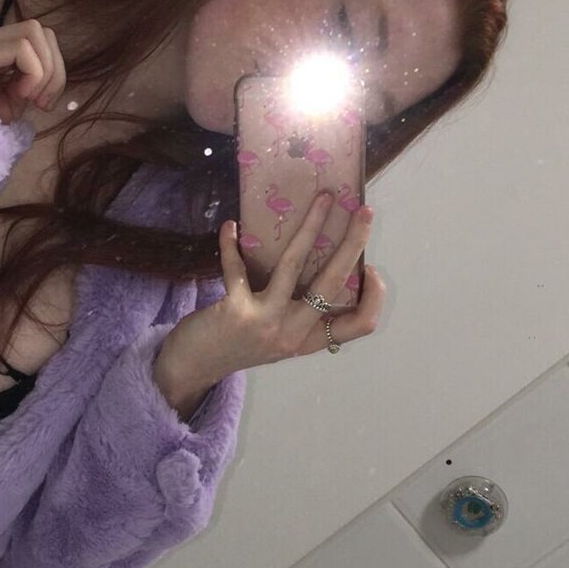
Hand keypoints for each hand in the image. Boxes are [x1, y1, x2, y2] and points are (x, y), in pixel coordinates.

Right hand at [0, 19, 66, 124]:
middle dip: (55, 68)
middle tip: (42, 102)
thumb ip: (30, 85)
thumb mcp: (8, 104)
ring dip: (45, 69)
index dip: (54, 69)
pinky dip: (33, 74)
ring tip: (31, 98)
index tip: (44, 104)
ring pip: (35, 30)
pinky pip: (22, 48)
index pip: (39, 39)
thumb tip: (54, 78)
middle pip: (41, 31)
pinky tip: (19, 95)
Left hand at [154, 192, 386, 392]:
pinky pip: (237, 268)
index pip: (361, 324)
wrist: (194, 368)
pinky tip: (230, 227)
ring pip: (295, 266)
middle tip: (364, 212)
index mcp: (308, 340)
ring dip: (310, 226)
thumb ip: (298, 311)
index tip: (370, 267)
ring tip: (322, 199)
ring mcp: (265, 322)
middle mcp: (292, 333)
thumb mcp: (277, 335)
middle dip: (354, 242)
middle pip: (335, 283)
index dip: (374, 296)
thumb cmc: (237, 346)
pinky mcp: (235, 311)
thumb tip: (315, 259)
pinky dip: (231, 245)